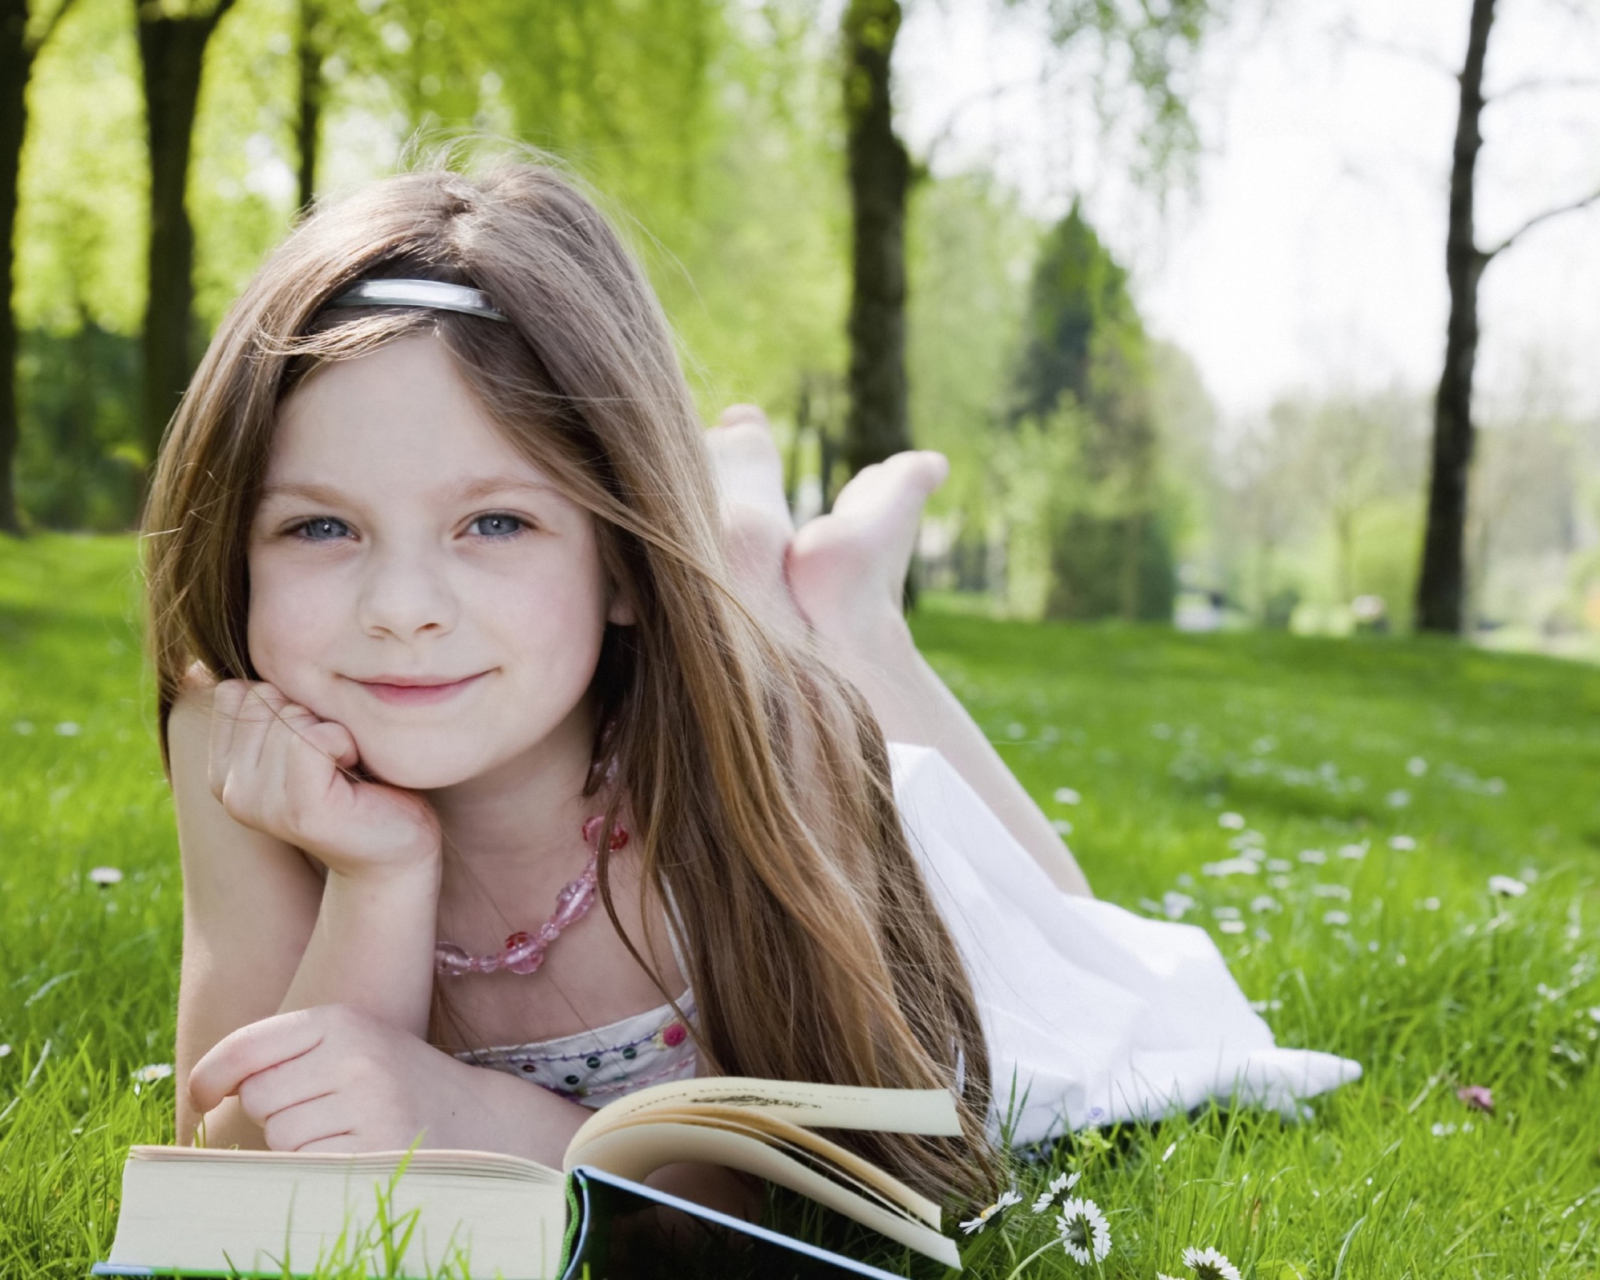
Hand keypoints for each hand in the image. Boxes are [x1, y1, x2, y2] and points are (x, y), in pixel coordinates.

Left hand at [188, 1005, 477, 1152]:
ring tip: (343, 1129)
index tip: (199, 1094)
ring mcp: (367, 1105)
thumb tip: (201, 1093)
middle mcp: (355, 1055)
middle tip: (317, 1108)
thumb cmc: (392, 1080)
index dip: (209, 1074)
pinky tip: (352, 1151)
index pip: (247, 1045)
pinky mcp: (375, 1151)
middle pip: (258, 1097)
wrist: (476, 1116)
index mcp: (343, 1019)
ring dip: (296, 1143)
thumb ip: (285, 1053)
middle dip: (274, 1111)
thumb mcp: (349, 1042)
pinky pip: (307, 1166)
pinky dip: (317, 1166)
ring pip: (280, 1136)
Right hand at [208, 681, 439, 878]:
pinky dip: (345, 743)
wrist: (396, 847)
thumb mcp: (306, 735)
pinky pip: (315, 739)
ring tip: (345, 768)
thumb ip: (271, 703)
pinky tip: (354, 773)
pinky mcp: (299, 811)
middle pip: (264, 698)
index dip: (289, 701)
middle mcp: (230, 789)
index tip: (314, 742)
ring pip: (291, 716)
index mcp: (224, 769)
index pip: (238, 690)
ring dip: (333, 731)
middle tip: (334, 758)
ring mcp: (259, 804)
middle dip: (311, 714)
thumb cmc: (359, 783)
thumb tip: (237, 645)